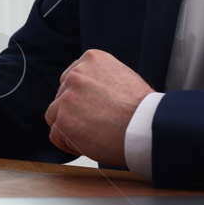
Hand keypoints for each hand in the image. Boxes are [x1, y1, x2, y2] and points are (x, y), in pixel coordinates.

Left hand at [43, 49, 152, 167]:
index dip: (80, 99)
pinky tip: (88, 145)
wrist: (148, 128)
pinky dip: (69, 144)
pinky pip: (56, 136)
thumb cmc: (143, 110)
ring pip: (54, 115)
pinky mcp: (64, 120)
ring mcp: (68, 97)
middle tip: (96, 125)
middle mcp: (77, 74)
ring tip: (93, 136)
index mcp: (91, 59)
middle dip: (74, 112)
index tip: (94, 110)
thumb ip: (99, 79)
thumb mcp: (122, 77)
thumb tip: (85, 92)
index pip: (71, 79)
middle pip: (61, 97)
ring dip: (69, 128)